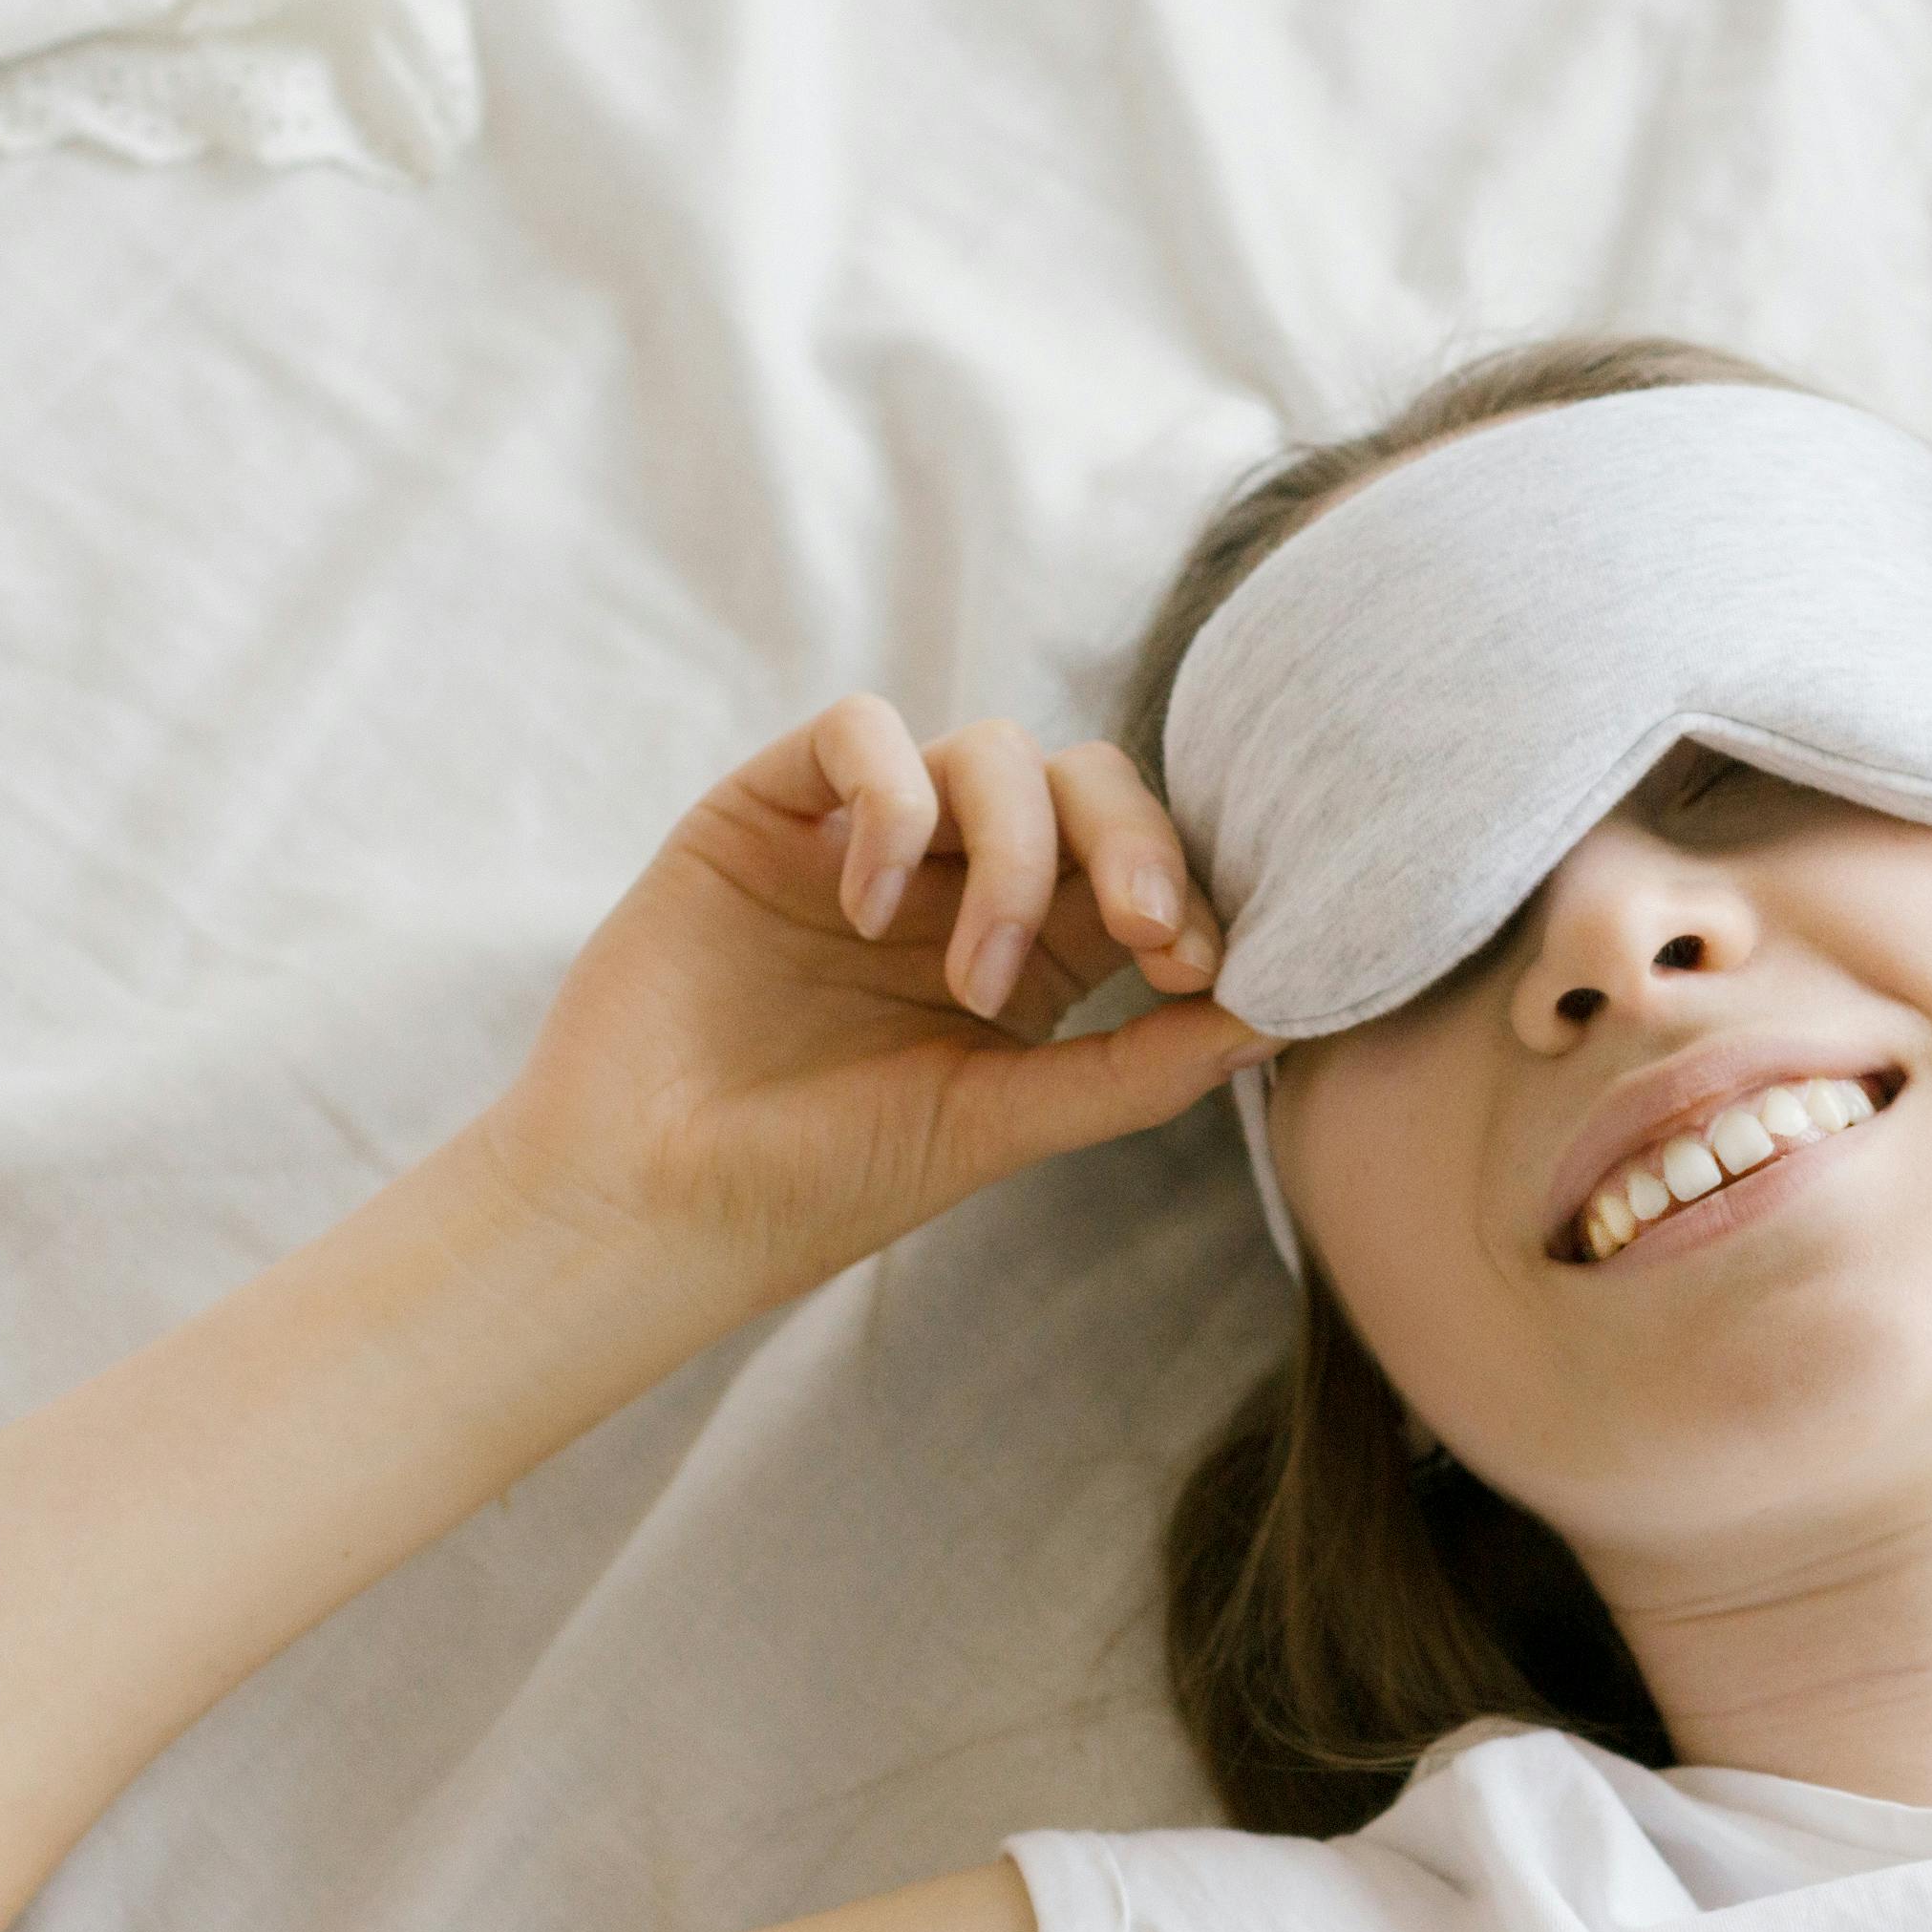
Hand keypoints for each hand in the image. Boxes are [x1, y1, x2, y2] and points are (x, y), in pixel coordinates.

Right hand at [472, 698, 1270, 1295]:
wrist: (651, 1200)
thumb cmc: (821, 1183)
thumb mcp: (1000, 1124)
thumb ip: (1134, 1070)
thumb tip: (1279, 1018)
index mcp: (1031, 960)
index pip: (1141, 869)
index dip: (1187, 889)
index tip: (1196, 962)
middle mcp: (955, 885)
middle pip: (1086, 783)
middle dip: (1133, 841)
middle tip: (1142, 927)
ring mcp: (864, 841)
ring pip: (991, 753)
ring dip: (1010, 852)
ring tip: (964, 978)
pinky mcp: (771, 807)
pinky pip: (863, 731)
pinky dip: (893, 802)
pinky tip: (866, 903)